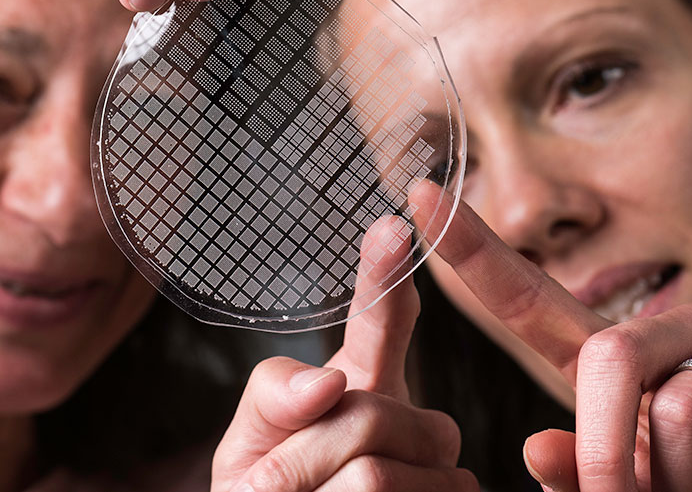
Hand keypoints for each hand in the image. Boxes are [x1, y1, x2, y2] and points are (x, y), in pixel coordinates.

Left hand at [211, 217, 477, 491]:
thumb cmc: (270, 490)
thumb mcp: (252, 438)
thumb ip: (273, 396)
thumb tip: (328, 382)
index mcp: (365, 383)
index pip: (382, 322)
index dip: (386, 277)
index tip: (390, 226)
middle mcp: (414, 422)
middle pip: (369, 415)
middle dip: (303, 457)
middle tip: (278, 486)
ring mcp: (439, 472)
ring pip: (373, 474)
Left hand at [407, 181, 691, 491]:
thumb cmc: (689, 481)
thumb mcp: (620, 476)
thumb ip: (575, 465)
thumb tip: (537, 451)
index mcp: (615, 351)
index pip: (531, 295)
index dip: (474, 249)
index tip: (422, 197)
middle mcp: (680, 328)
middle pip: (609, 358)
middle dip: (602, 451)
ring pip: (680, 406)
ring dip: (674, 478)